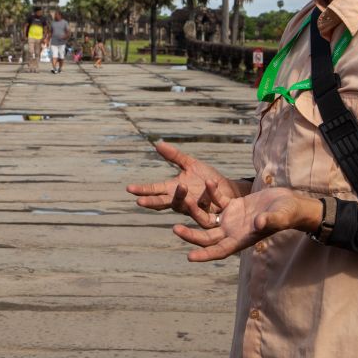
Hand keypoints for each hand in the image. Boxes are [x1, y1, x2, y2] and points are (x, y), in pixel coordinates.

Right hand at [126, 141, 244, 215]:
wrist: (229, 191)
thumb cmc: (208, 179)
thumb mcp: (190, 164)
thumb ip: (174, 156)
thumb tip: (157, 143)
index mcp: (174, 189)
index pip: (154, 190)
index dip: (142, 190)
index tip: (129, 188)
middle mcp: (180, 201)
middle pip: (163, 203)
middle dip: (152, 202)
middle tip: (140, 201)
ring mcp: (193, 209)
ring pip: (183, 206)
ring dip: (181, 197)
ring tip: (181, 186)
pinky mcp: (207, 214)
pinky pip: (205, 206)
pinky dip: (207, 195)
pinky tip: (209, 183)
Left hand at [173, 180, 318, 261]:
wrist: (290, 204)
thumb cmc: (288, 214)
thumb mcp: (280, 217)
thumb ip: (269, 221)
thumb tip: (259, 223)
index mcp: (242, 240)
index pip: (219, 251)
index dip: (205, 255)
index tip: (189, 257)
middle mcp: (233, 232)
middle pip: (207, 237)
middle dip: (191, 235)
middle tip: (175, 229)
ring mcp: (231, 219)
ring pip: (208, 219)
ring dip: (195, 212)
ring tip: (183, 201)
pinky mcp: (233, 206)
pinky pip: (218, 200)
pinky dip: (212, 193)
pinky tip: (208, 181)